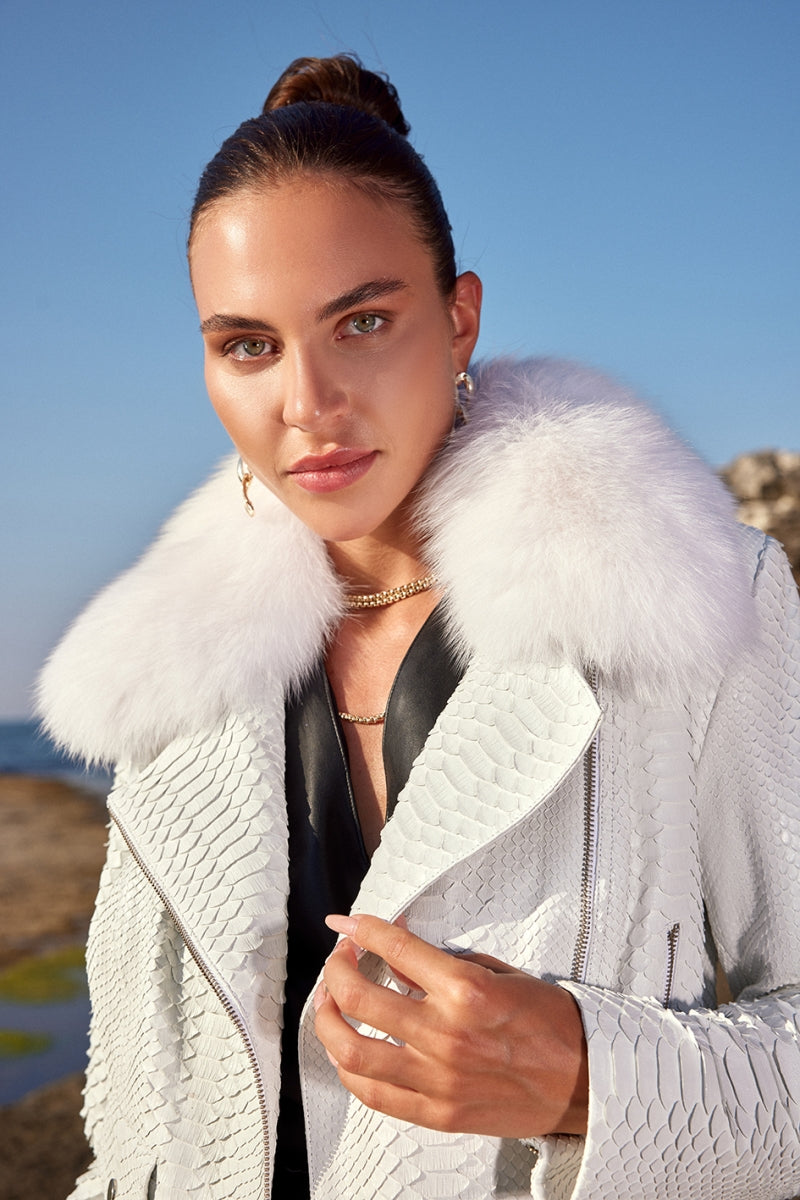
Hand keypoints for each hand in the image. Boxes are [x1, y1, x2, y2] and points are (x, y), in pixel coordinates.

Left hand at [314, 913, 587, 1138]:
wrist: (587, 1082)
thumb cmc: (550, 1024)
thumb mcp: (500, 975)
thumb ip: (445, 965)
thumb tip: (398, 955)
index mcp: (466, 991)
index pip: (394, 950)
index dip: (360, 930)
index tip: (345, 925)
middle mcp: (446, 1034)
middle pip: (358, 997)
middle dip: (336, 970)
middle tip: (338, 960)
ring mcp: (438, 1078)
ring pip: (353, 1051)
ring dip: (328, 1022)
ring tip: (329, 1005)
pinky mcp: (438, 1113)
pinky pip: (375, 1094)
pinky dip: (350, 1070)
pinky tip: (348, 1051)